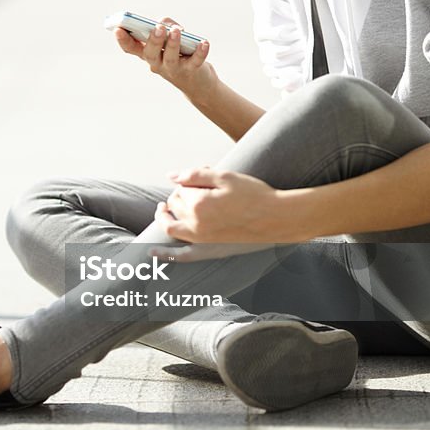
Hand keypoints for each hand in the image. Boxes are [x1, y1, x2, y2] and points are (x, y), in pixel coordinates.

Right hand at [114, 17, 217, 98]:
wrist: (198, 84)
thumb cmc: (180, 54)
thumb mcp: (170, 39)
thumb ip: (168, 26)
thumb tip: (170, 25)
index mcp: (148, 54)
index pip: (131, 48)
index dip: (123, 40)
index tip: (118, 29)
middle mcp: (157, 63)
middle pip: (150, 54)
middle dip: (153, 40)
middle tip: (157, 27)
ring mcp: (173, 69)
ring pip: (170, 58)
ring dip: (173, 44)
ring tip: (176, 30)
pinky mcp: (191, 71)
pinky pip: (195, 61)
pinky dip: (200, 52)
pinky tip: (204, 43)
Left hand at [152, 166, 305, 245]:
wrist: (277, 218)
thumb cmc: (255, 194)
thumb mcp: (226, 176)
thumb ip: (195, 174)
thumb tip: (172, 176)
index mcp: (200, 203)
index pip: (181, 189)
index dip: (189, 181)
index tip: (202, 176)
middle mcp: (196, 224)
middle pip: (176, 205)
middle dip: (180, 194)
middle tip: (194, 187)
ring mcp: (202, 239)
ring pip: (172, 227)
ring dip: (164, 217)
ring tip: (162, 209)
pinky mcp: (210, 249)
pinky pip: (181, 255)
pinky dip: (165, 255)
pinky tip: (152, 252)